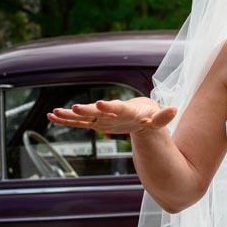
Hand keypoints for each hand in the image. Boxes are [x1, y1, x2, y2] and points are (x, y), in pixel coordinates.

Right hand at [47, 97, 176, 134]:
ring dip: (70, 115)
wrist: (139, 113)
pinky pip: (79, 122)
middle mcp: (110, 112)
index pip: (117, 107)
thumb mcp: (157, 120)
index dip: (109, 106)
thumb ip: (163, 117)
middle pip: (96, 111)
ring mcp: (101, 117)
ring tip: (54, 112)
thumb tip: (174, 110)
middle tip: (73, 108)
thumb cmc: (148, 115)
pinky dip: (67, 120)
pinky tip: (52, 116)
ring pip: (84, 116)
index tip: (101, 103)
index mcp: (125, 110)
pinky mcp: (96, 123)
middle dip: (86, 110)